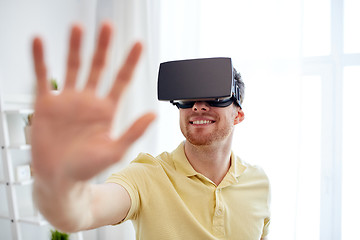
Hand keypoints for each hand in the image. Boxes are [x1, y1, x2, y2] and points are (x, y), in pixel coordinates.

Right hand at [31, 22, 154, 186]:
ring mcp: (68, 100)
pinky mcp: (47, 104)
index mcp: (107, 110)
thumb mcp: (115, 150)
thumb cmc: (87, 169)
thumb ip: (133, 131)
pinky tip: (40, 43)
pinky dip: (41, 59)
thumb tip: (153, 114)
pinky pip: (43, 76)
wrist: (59, 179)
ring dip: (75, 47)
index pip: (121, 80)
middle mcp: (88, 101)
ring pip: (73, 67)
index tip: (138, 44)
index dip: (130, 61)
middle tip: (107, 26)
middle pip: (98, 67)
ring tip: (78, 28)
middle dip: (103, 46)